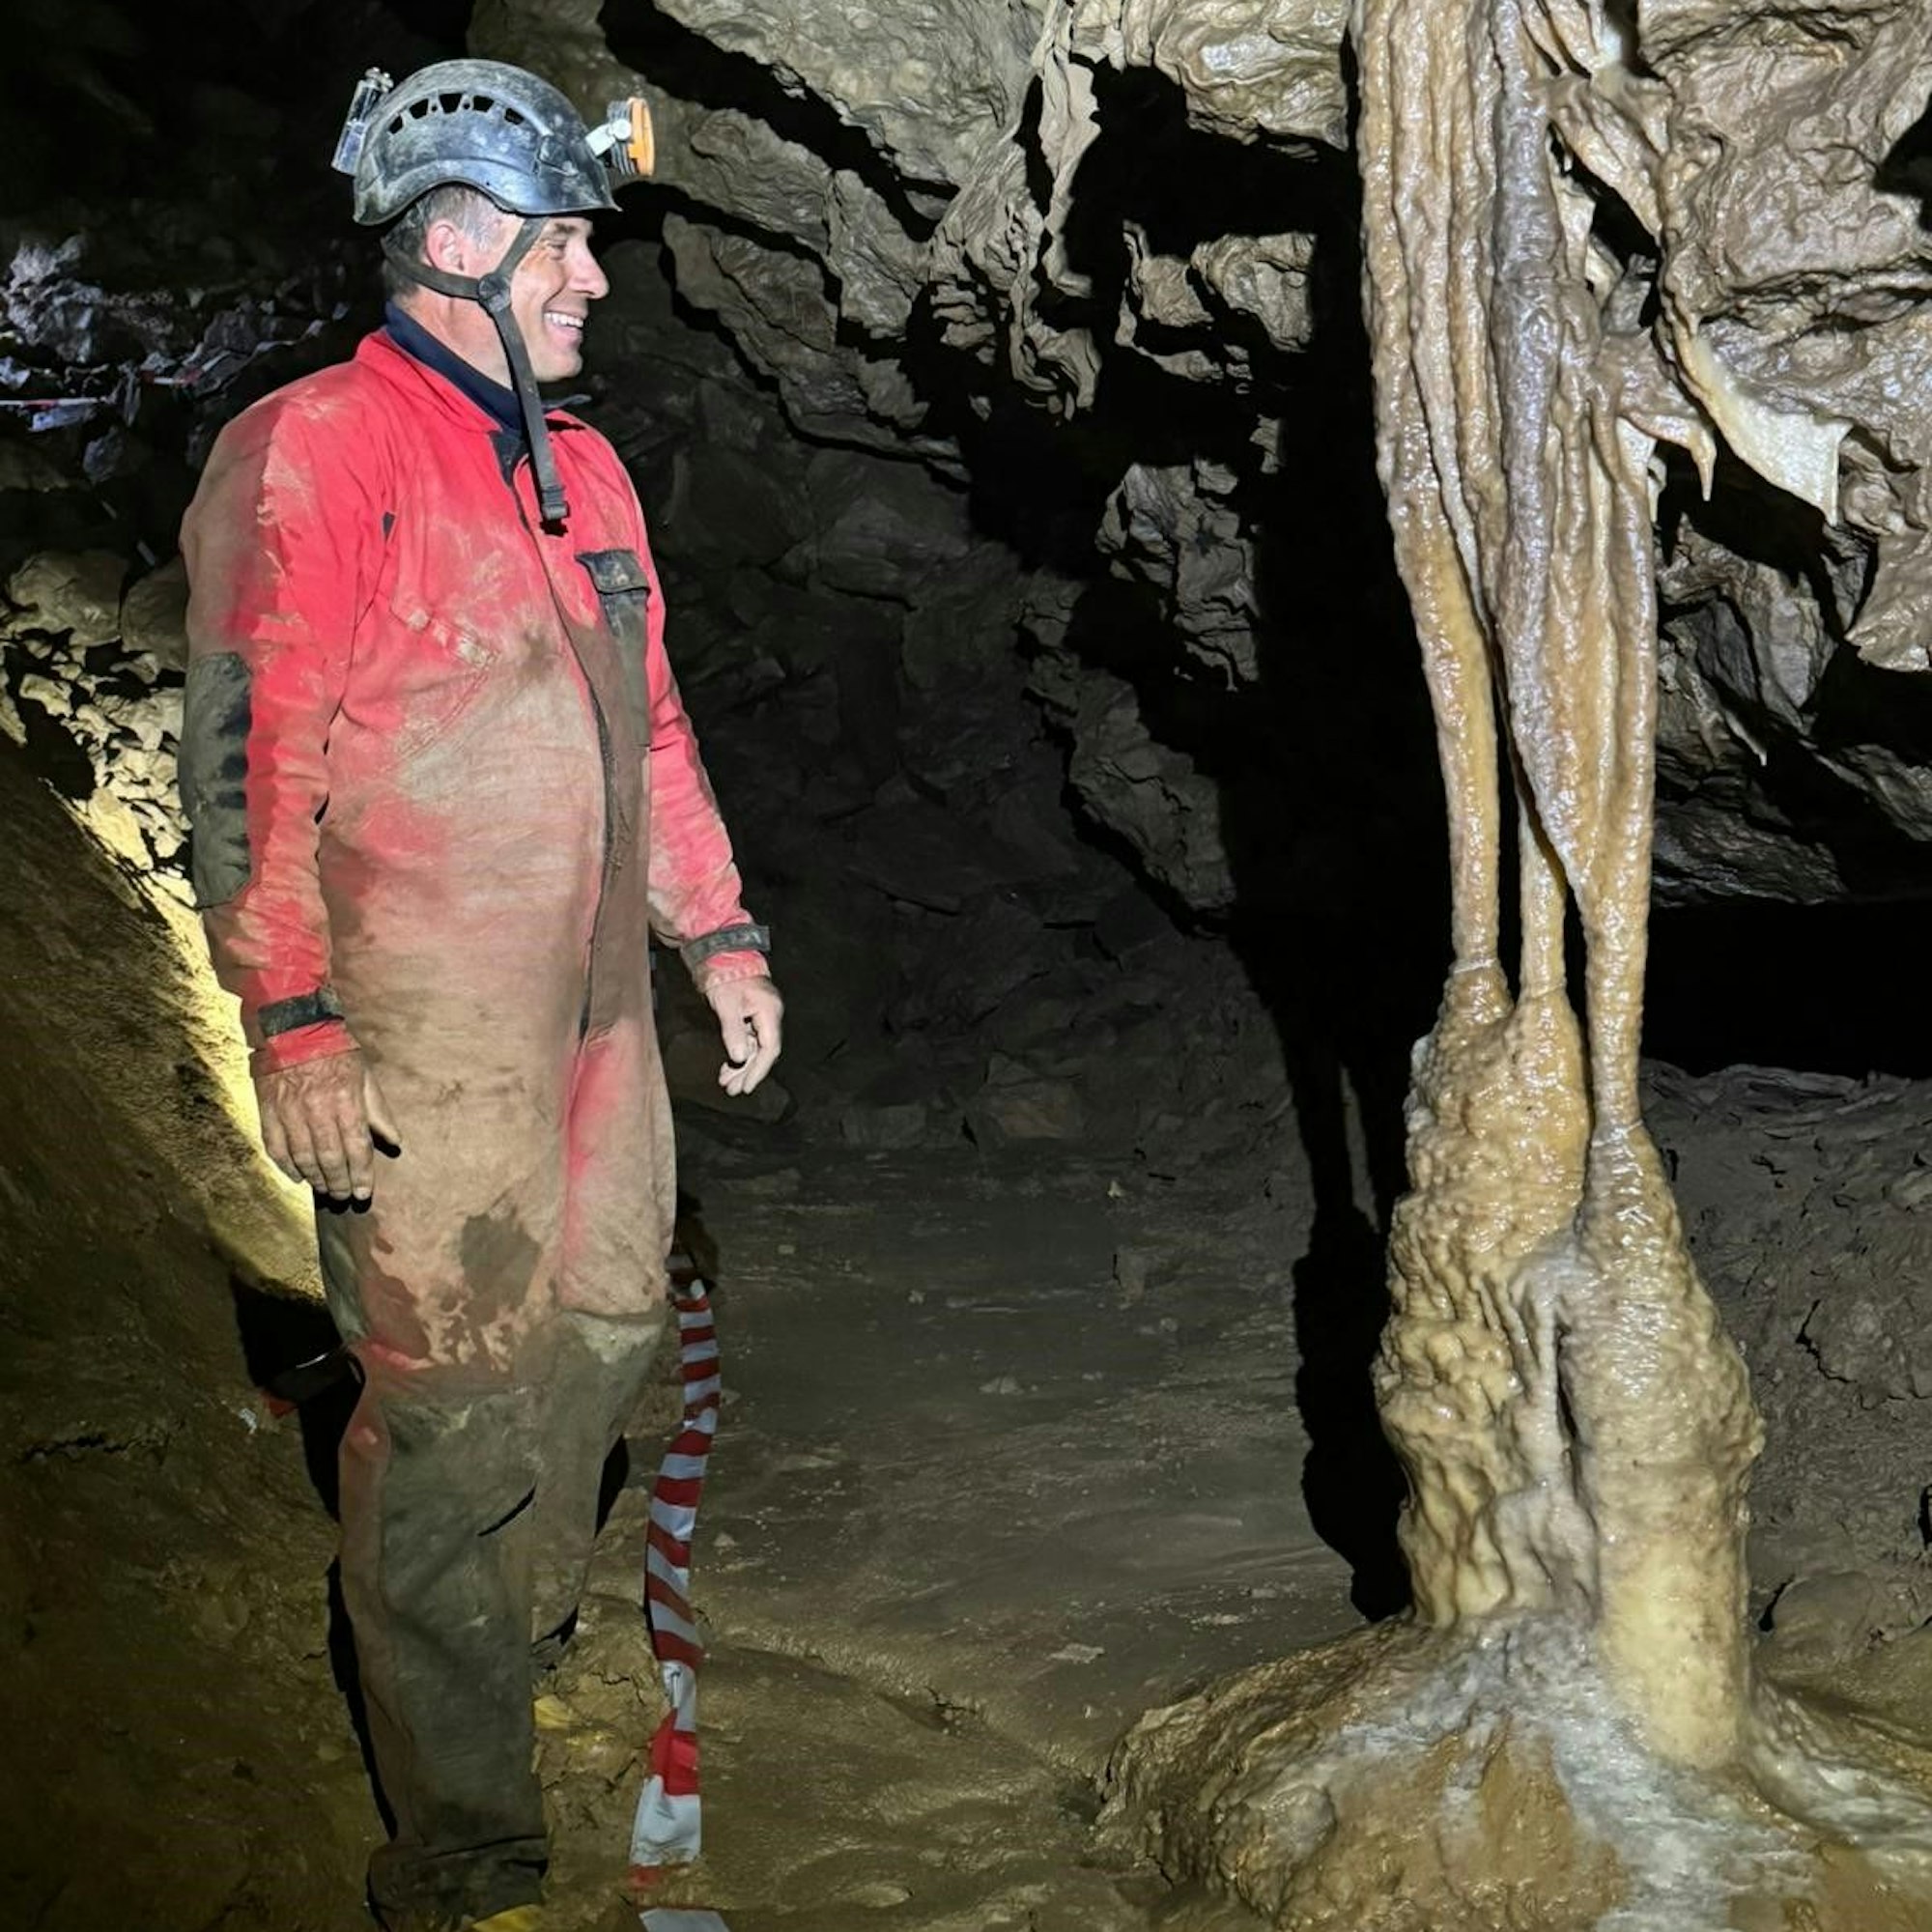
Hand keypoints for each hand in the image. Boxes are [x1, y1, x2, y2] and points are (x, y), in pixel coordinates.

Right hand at [255, 1049, 400, 1201]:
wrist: (292, 1027)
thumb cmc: (336, 1051)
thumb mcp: (366, 1076)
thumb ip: (379, 1112)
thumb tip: (395, 1141)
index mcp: (346, 1101)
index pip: (357, 1148)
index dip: (361, 1175)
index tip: (364, 1193)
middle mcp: (318, 1110)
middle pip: (330, 1159)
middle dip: (339, 1183)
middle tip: (344, 1196)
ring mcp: (290, 1112)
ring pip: (303, 1158)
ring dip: (316, 1179)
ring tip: (326, 1189)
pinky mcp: (268, 1111)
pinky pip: (276, 1148)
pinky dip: (287, 1167)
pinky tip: (298, 1178)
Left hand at [706, 976, 783, 1096]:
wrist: (721, 952)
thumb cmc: (724, 974)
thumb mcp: (726, 1004)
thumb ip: (734, 1032)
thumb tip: (740, 1058)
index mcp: (769, 1011)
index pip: (770, 1048)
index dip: (759, 1070)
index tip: (747, 1086)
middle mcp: (770, 1014)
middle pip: (763, 1051)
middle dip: (748, 1072)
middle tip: (732, 1089)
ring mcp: (762, 1013)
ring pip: (756, 1047)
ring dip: (742, 1065)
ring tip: (727, 1082)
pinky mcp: (753, 1012)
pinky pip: (750, 1038)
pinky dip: (739, 1053)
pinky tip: (729, 1065)